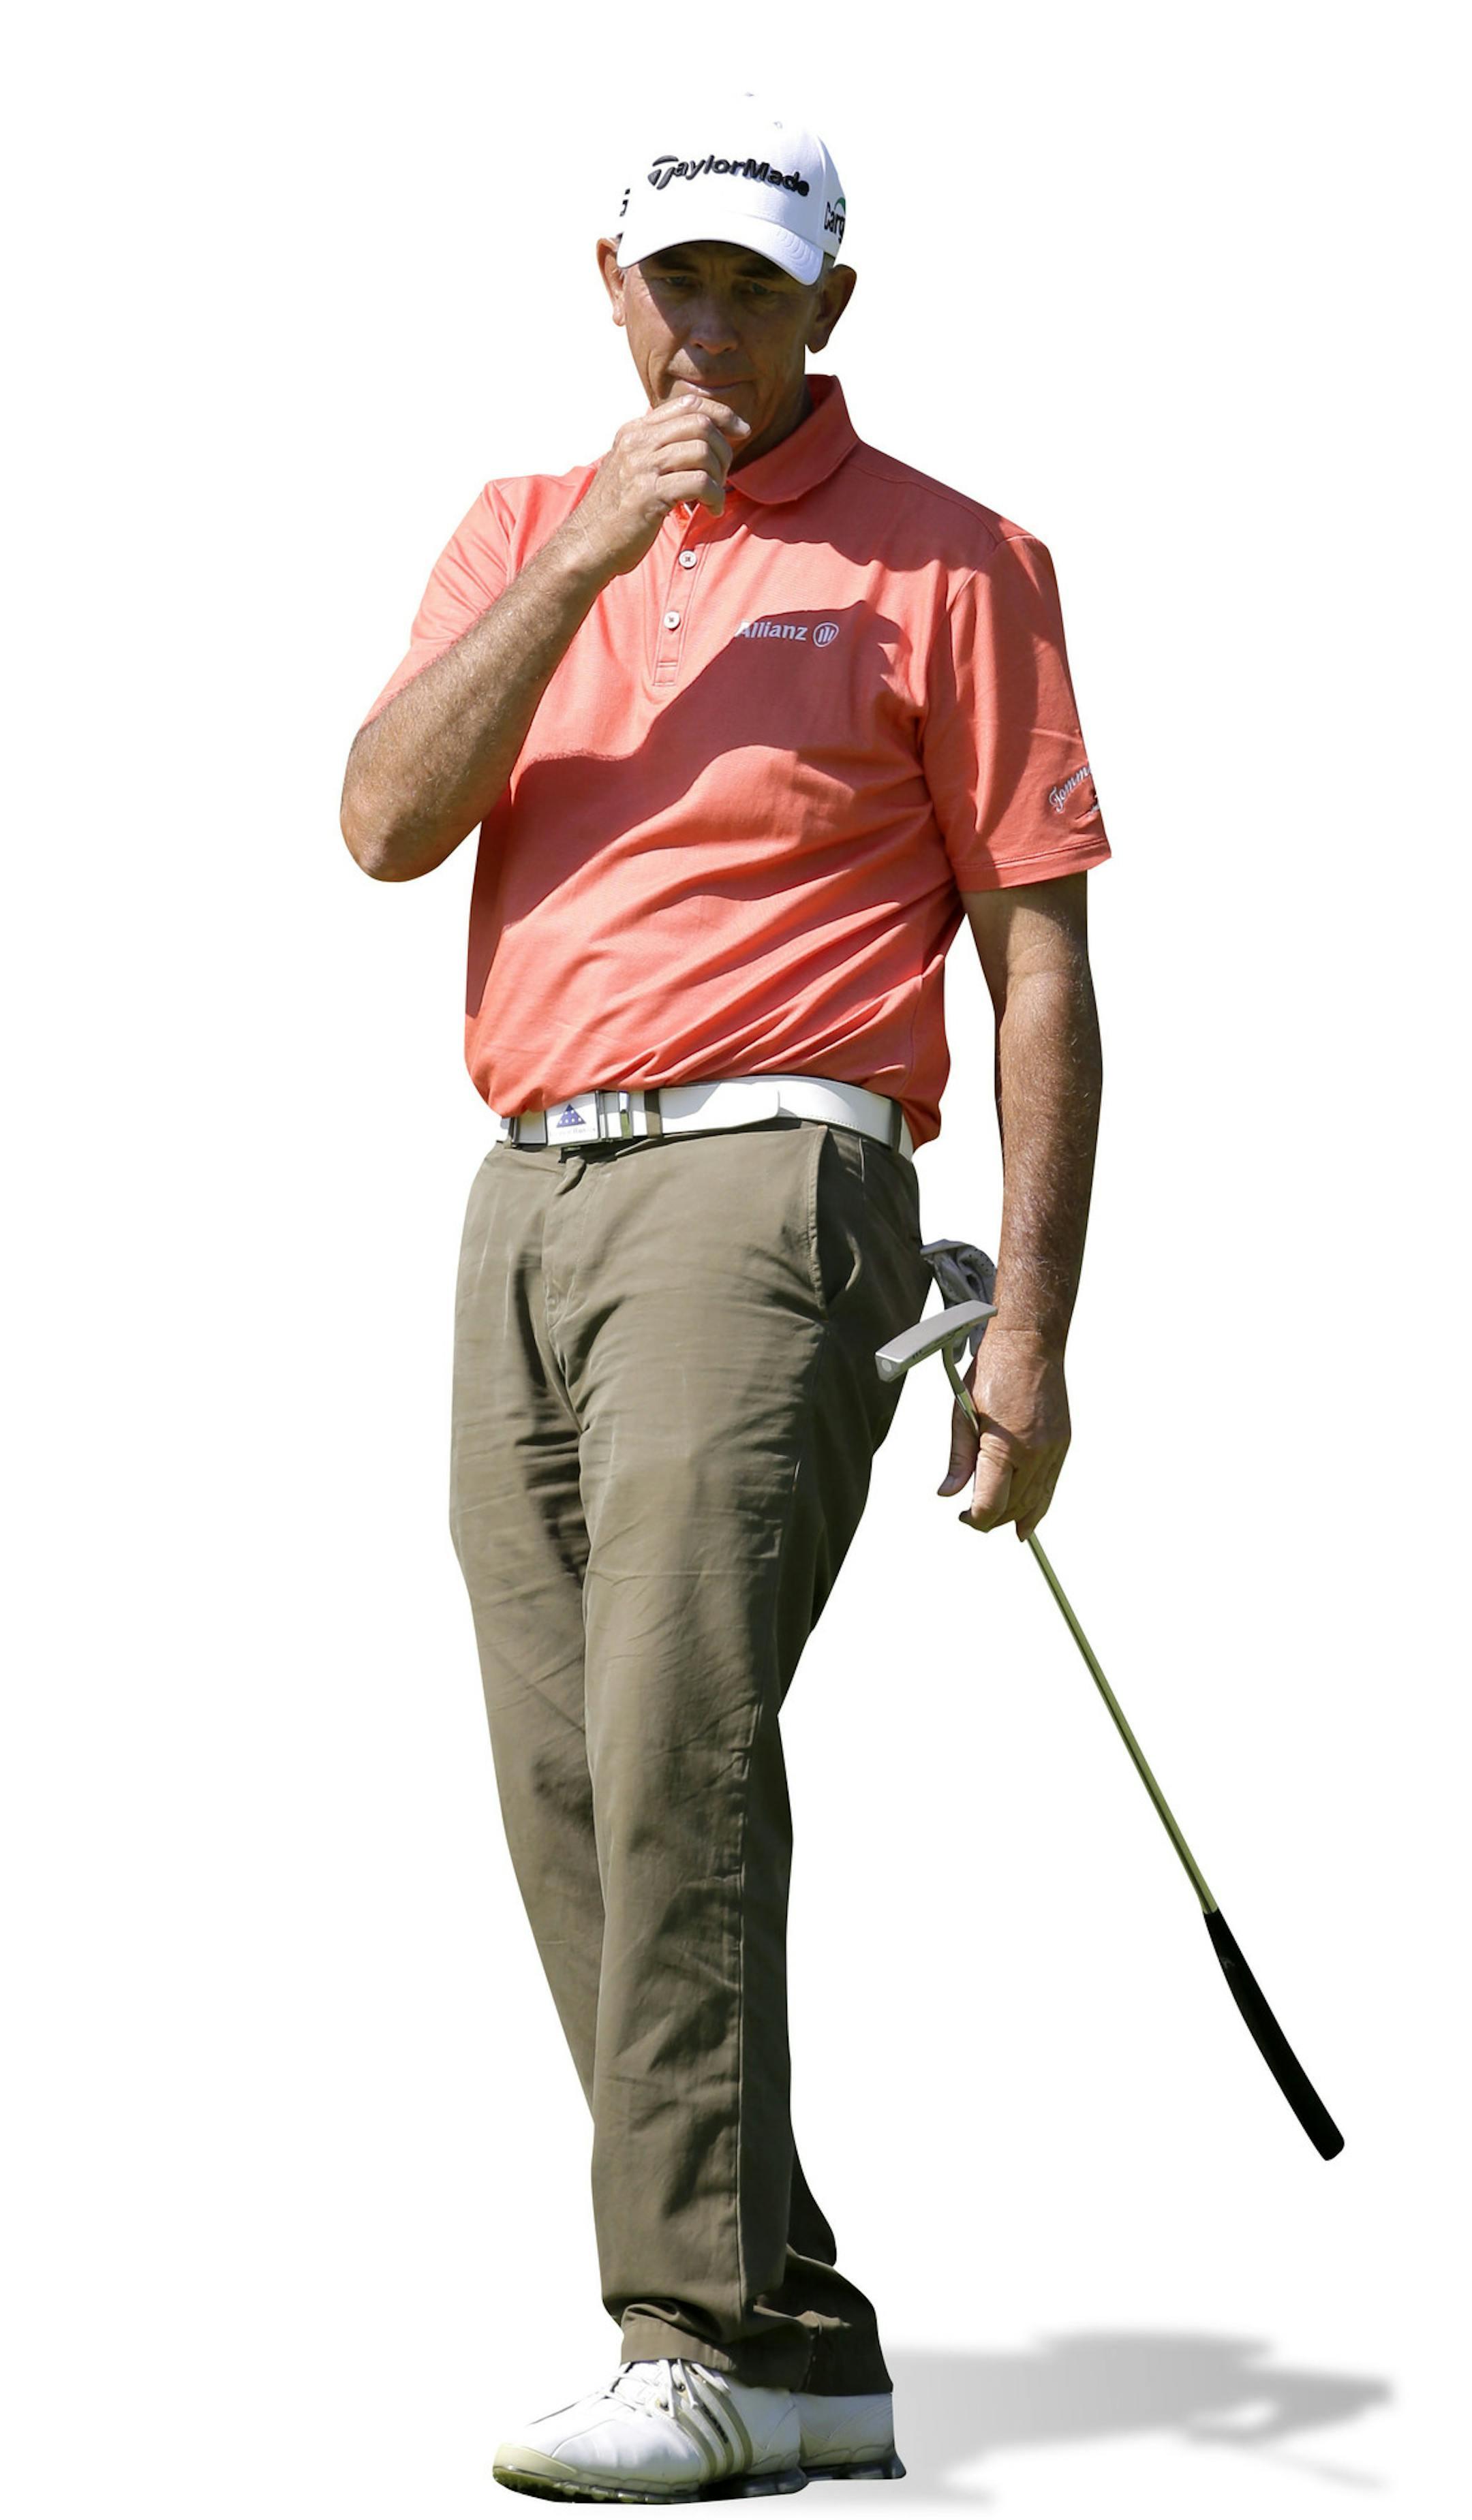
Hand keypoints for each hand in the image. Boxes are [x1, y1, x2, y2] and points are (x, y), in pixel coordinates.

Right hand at [561, 387, 751, 579]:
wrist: (586, 545)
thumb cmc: (615, 514)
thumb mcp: (630, 469)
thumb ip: (655, 449)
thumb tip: (695, 437)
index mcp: (635, 431)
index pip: (688, 404)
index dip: (722, 413)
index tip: (741, 430)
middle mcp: (637, 442)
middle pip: (700, 424)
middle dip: (724, 449)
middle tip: (723, 475)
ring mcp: (642, 467)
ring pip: (702, 451)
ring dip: (719, 475)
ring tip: (714, 496)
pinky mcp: (649, 494)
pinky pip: (699, 483)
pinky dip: (715, 497)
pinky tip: (711, 510)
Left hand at [936, 1328, 1071, 1542]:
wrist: (1030, 1344)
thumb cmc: (994, 1372)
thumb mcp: (962, 1413)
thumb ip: (958, 1458)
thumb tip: (948, 1493)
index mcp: (1004, 1446)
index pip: (991, 1504)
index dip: (975, 1519)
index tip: (963, 1515)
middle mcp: (1034, 1453)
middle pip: (1014, 1508)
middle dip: (992, 1519)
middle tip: (972, 1517)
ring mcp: (1053, 1450)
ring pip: (1036, 1502)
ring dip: (1015, 1518)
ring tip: (997, 1524)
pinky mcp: (1062, 1444)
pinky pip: (1051, 1486)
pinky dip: (1039, 1507)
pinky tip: (1028, 1522)